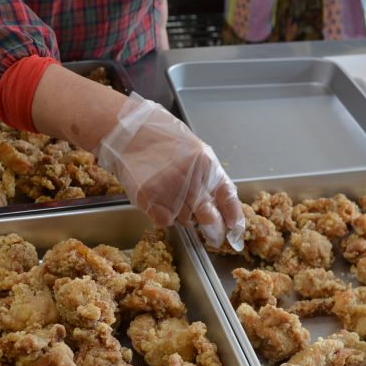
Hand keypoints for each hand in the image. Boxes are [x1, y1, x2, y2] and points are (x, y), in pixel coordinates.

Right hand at [96, 94, 244, 248]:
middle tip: (212, 233)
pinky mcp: (150, 199)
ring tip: (170, 195)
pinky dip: (163, 216)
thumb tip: (220, 208)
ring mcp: (170, 190)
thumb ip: (208, 177)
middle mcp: (192, 180)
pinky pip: (165, 221)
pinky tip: (158, 199)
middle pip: (208, 217)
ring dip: (183, 215)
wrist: (130, 132)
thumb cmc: (162, 139)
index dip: (233, 218)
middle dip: (212, 227)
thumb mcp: (195, 151)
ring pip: (186, 221)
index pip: (228, 198)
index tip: (235, 230)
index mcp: (208, 165)